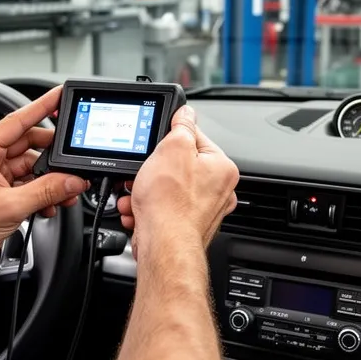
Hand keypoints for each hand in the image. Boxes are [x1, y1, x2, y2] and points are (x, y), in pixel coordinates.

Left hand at [0, 87, 87, 268]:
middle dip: (51, 156)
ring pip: (29, 168)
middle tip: (71, 161)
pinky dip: (40, 193)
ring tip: (64, 191)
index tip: (58, 96)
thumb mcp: (11, 206)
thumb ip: (46, 191)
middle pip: (27, 146)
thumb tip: (71, 181)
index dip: (40, 107)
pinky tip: (50, 204)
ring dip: (48, 180)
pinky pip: (26, 185)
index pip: (16, 121)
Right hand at [117, 105, 238, 261]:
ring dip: (145, 191)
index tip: (156, 144)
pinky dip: (148, 209)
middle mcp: (218, 190)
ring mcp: (202, 211)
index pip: (195, 138)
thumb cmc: (171, 204)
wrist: (162, 246)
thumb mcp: (172, 148)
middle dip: (153, 170)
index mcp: (221, 167)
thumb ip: (181, 126)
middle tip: (143, 174)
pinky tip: (140, 211)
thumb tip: (186, 113)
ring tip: (138, 196)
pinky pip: (162, 209)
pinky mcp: (185, 227)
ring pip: (166, 189)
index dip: (170, 139)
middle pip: (178, 166)